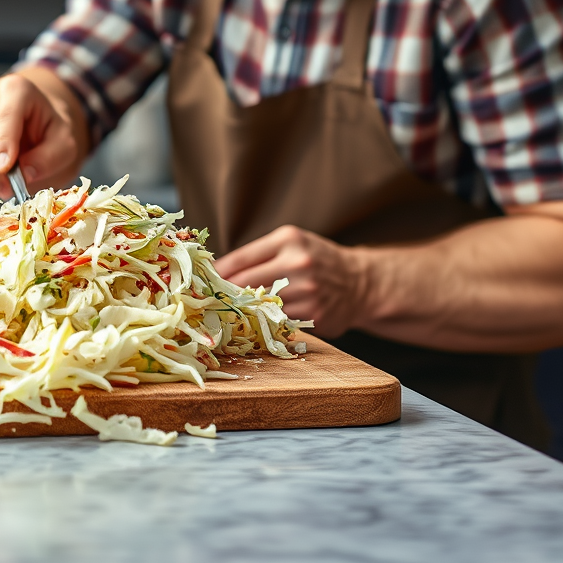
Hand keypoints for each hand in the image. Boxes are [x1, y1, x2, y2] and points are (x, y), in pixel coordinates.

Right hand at [0, 71, 84, 197]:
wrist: (33, 120)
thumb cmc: (48, 129)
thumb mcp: (64, 143)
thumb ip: (50, 157)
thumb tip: (26, 174)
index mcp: (16, 89)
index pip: (5, 118)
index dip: (3, 146)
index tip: (7, 172)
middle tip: (7, 190)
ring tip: (3, 186)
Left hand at [213, 225, 367, 338]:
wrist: (360, 281)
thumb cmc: (318, 259)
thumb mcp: (291, 243)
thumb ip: (258, 254)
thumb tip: (218, 271)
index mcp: (288, 240)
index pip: (240, 259)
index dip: (217, 273)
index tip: (202, 282)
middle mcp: (298, 263)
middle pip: (245, 283)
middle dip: (223, 293)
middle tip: (207, 300)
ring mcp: (308, 291)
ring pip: (260, 306)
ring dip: (240, 311)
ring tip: (226, 313)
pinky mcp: (314, 315)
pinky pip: (278, 322)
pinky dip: (264, 323)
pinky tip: (254, 323)